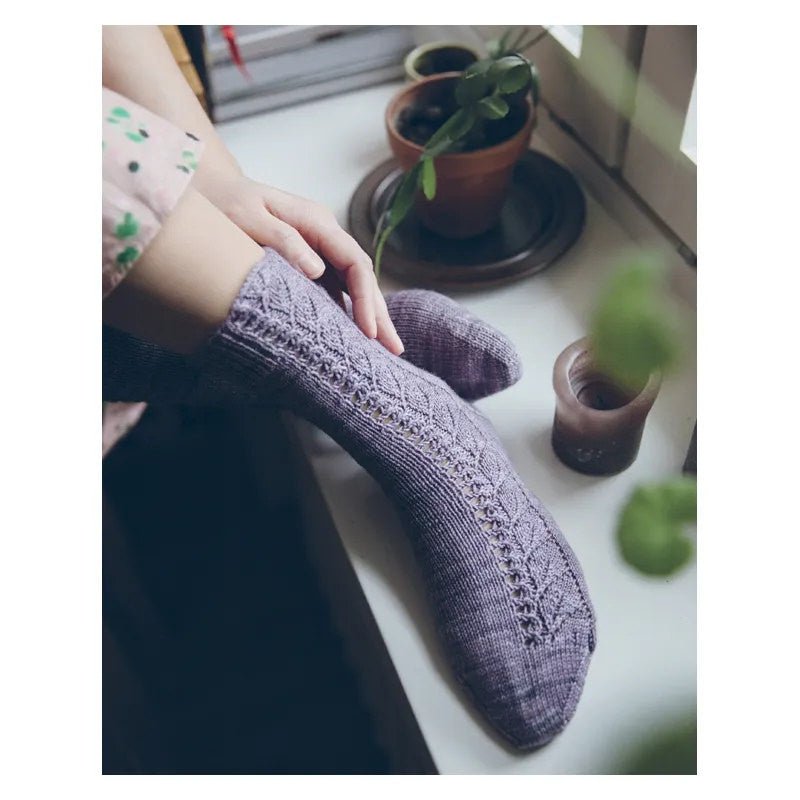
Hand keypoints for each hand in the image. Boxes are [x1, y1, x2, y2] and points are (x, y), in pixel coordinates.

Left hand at [200, 173, 403, 354]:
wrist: (209, 190)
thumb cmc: (223, 203)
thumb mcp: (247, 217)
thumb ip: (282, 239)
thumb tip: (316, 270)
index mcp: (316, 221)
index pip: (354, 263)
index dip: (365, 299)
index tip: (368, 331)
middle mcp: (325, 235)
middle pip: (362, 277)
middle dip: (379, 314)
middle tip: (395, 350)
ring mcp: (319, 249)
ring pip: (353, 285)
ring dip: (369, 316)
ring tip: (384, 350)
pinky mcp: (309, 262)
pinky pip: (336, 289)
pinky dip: (348, 312)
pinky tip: (355, 336)